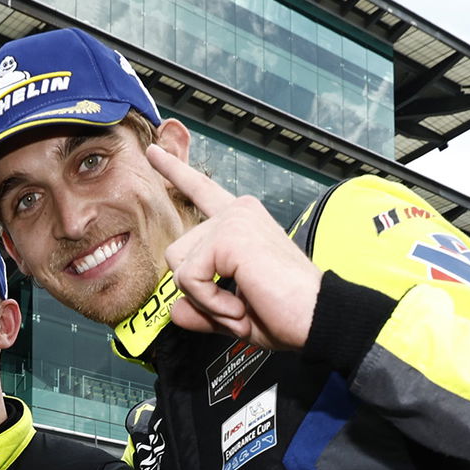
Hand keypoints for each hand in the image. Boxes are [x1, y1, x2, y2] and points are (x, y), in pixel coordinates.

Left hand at [145, 144, 323, 348]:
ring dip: (205, 301)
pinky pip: (189, 280)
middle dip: (198, 293)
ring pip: (179, 270)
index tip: (152, 150)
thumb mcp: (232, 312)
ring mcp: (233, 221)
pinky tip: (240, 307)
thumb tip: (175, 311)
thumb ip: (199, 309)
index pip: (201, 191)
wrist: (317, 319)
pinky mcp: (228, 237)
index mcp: (240, 222)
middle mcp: (237, 212)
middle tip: (239, 308)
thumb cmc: (286, 313)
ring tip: (242, 307)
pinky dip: (210, 303)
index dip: (174, 171)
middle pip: (176, 255)